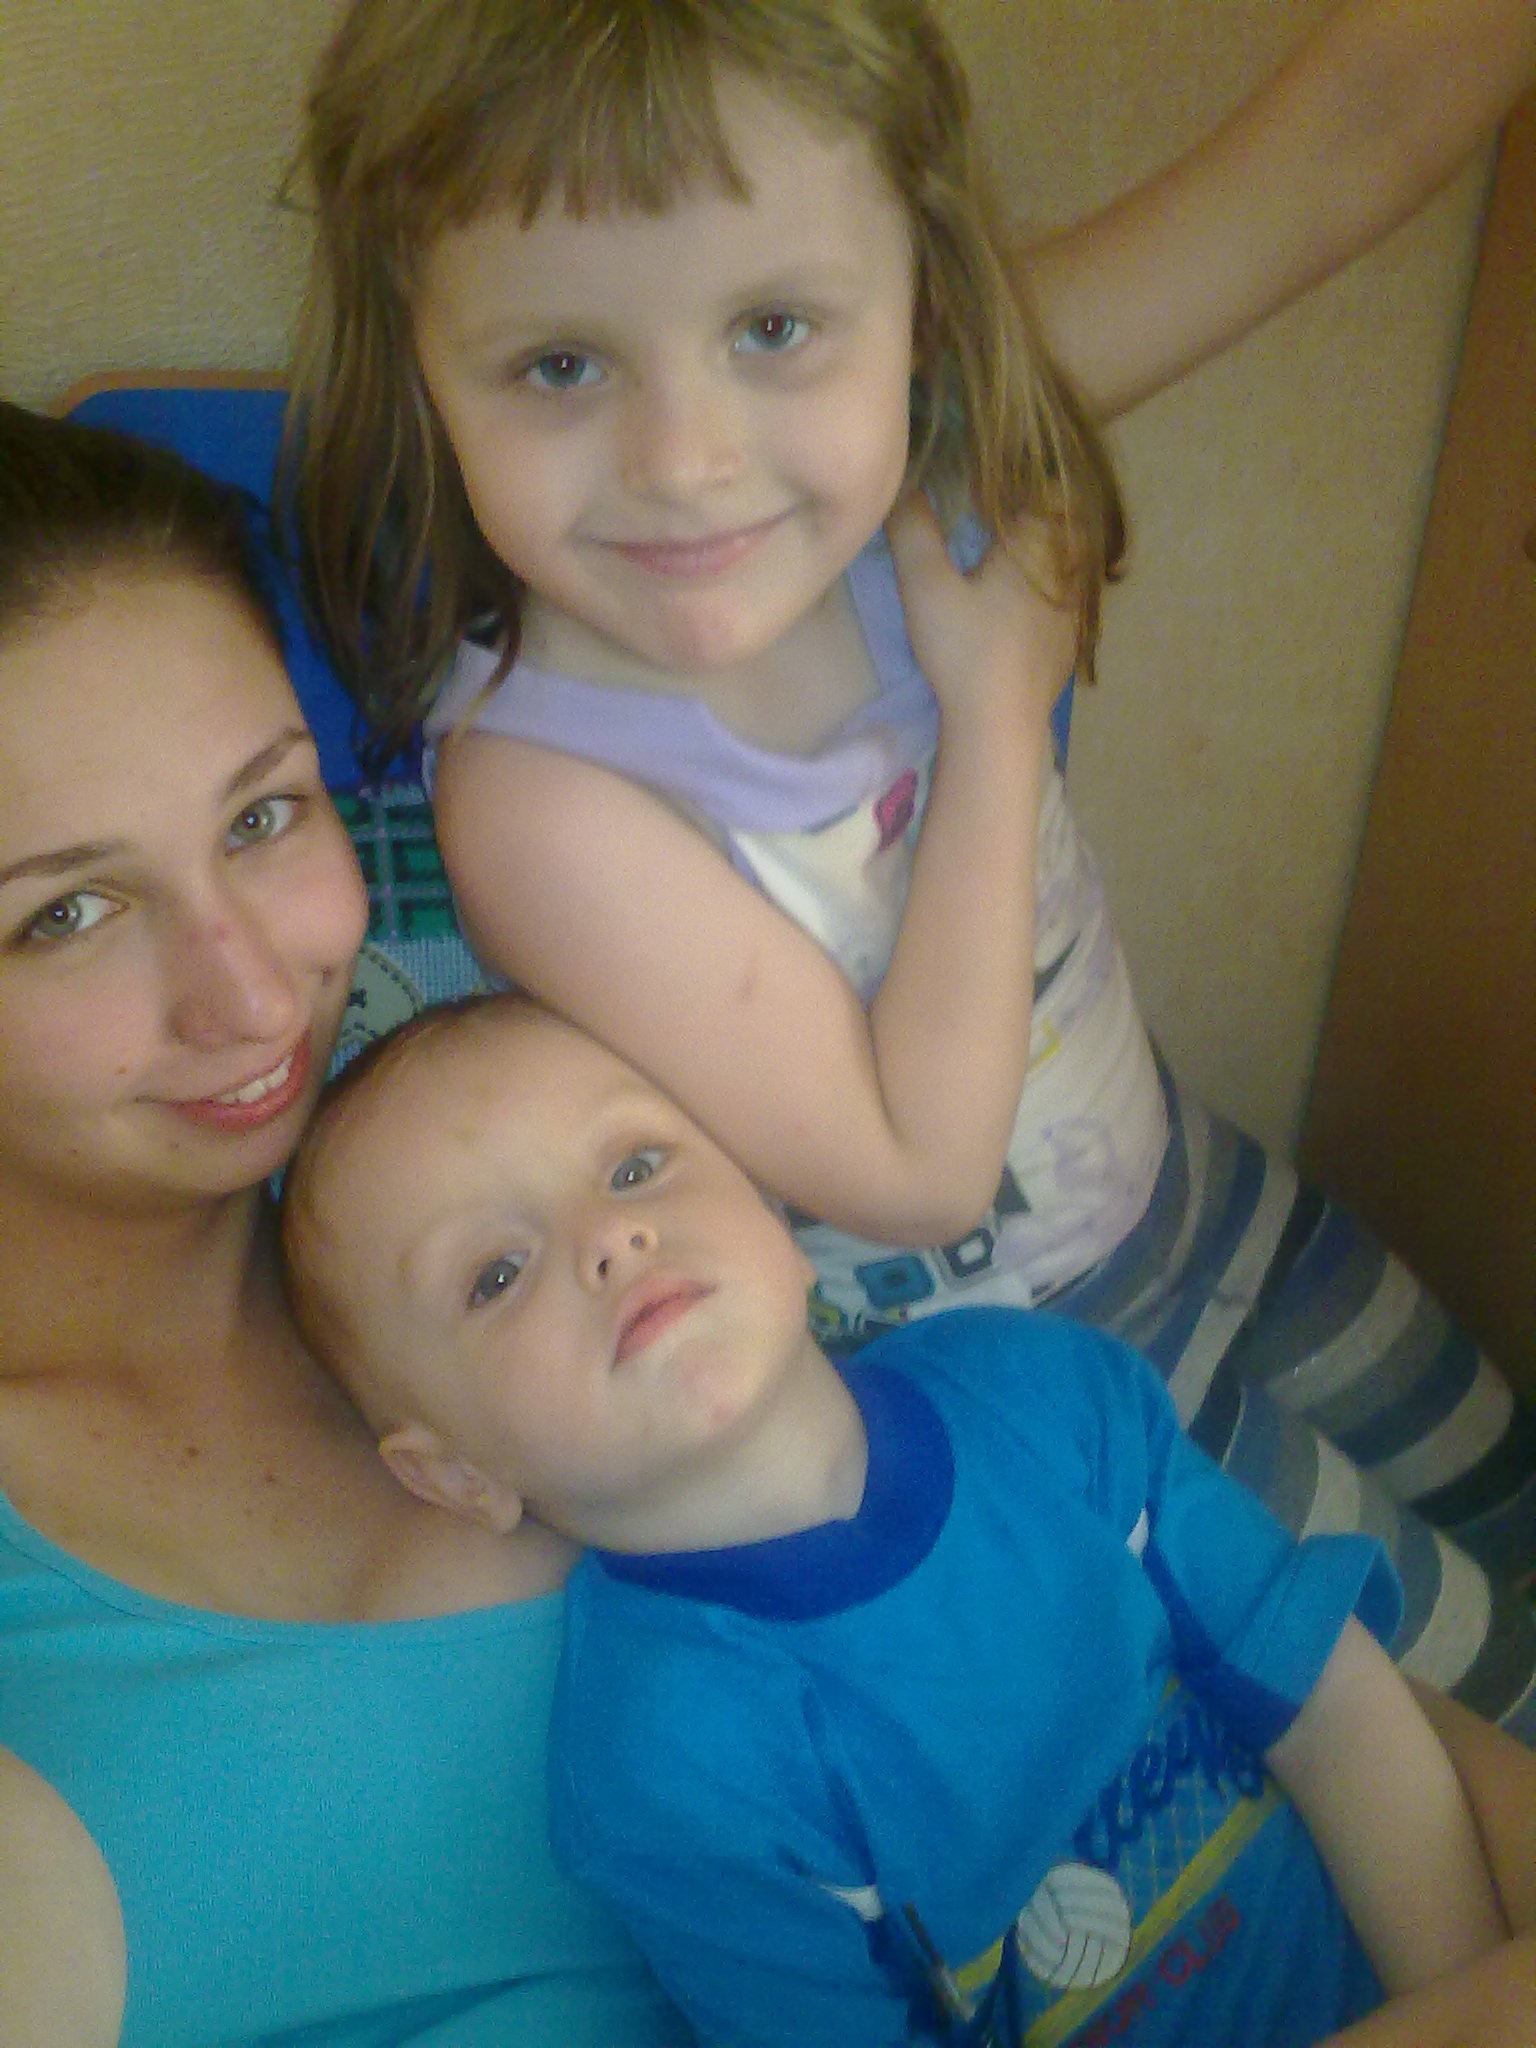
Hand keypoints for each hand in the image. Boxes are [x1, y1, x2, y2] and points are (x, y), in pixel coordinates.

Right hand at [885, 494, 1078, 736]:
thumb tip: (902, 482)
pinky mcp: (1070, 642)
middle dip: (1035, 511)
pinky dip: (1048, 588)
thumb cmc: (964, 650)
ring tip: (1006, 552)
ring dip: (1044, 551)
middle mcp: (1068, 569)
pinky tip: (1019, 602)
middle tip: (997, 510)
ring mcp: (1075, 609)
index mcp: (1039, 544)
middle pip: (1064, 521)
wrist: (999, 725)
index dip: (1019, 478)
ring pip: (1070, 562)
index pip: (1045, 488)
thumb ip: (913, 529)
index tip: (987, 478)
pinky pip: (1067, 598)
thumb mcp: (926, 586)